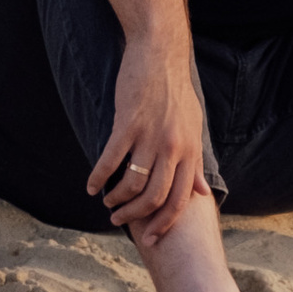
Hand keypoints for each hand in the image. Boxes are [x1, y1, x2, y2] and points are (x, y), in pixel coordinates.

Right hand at [90, 31, 209, 244]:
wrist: (160, 53)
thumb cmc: (177, 91)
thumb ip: (196, 162)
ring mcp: (150, 135)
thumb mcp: (194, 127)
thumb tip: (202, 192)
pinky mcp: (128, 123)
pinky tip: (91, 186)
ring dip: (117, 199)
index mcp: (190, 150)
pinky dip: (99, 177)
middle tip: (119, 222)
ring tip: (107, 202)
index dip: (163, 224)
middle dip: (135, 217)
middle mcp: (172, 147)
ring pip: (132, 183)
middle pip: (153, 197)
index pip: (178, 200)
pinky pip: (111, 160)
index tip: (149, 238)